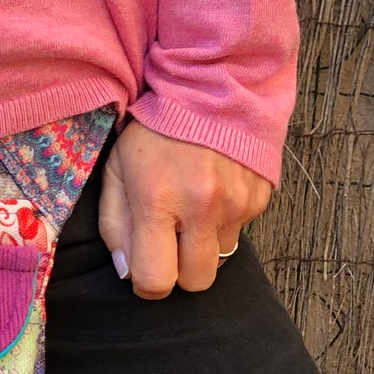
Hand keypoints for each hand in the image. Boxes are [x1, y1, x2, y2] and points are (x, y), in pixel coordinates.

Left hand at [98, 121, 272, 298]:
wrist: (211, 89)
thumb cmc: (153, 132)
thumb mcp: (117, 171)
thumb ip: (115, 225)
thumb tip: (126, 273)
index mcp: (158, 201)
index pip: (157, 280)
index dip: (147, 284)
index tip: (144, 269)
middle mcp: (201, 207)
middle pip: (196, 283)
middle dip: (178, 273)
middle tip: (167, 245)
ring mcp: (236, 204)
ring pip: (219, 259)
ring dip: (201, 246)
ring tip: (189, 210)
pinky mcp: (259, 199)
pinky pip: (238, 232)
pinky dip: (222, 223)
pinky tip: (211, 192)